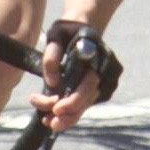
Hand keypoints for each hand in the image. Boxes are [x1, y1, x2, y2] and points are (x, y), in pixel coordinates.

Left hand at [29, 19, 112, 134]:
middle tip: (48, 122)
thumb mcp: (56, 35)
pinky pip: (83, 103)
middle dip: (67, 116)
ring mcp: (103, 83)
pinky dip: (68, 110)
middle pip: (86, 102)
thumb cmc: (67, 30)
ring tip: (45, 120)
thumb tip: (53, 83)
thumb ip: (52, 55)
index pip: (87, 88)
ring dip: (65, 115)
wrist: (82, 27)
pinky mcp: (96, 88)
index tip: (55, 108)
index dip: (72, 102)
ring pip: (84, 106)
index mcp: (98, 60)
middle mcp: (104, 74)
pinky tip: (51, 111)